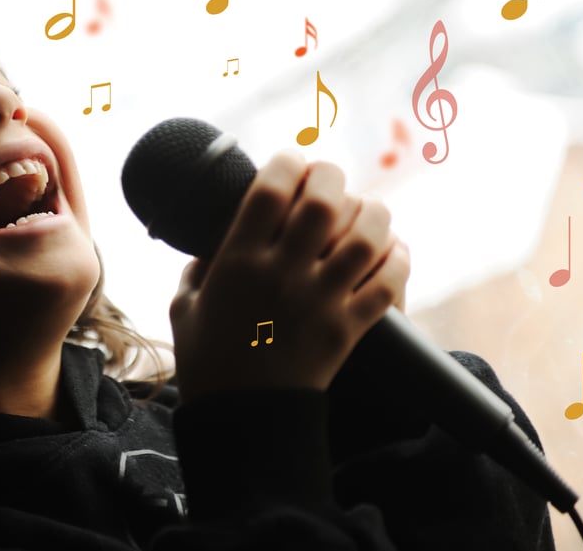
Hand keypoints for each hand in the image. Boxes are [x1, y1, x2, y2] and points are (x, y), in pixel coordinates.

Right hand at [169, 151, 409, 400]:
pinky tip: (391, 251)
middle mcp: (282, 275)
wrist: (244, 420)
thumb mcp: (184, 308)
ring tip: (365, 211)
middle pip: (323, 202)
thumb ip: (196, 269)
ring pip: (366, 238)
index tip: (290, 161)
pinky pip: (389, 283)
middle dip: (331, 177)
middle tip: (328, 178)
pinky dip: (398, 260)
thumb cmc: (208, 362)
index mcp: (238, 263)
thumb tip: (206, 244)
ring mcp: (320, 302)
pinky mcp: (348, 329)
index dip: (285, 163)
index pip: (269, 192)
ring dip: (372, 214)